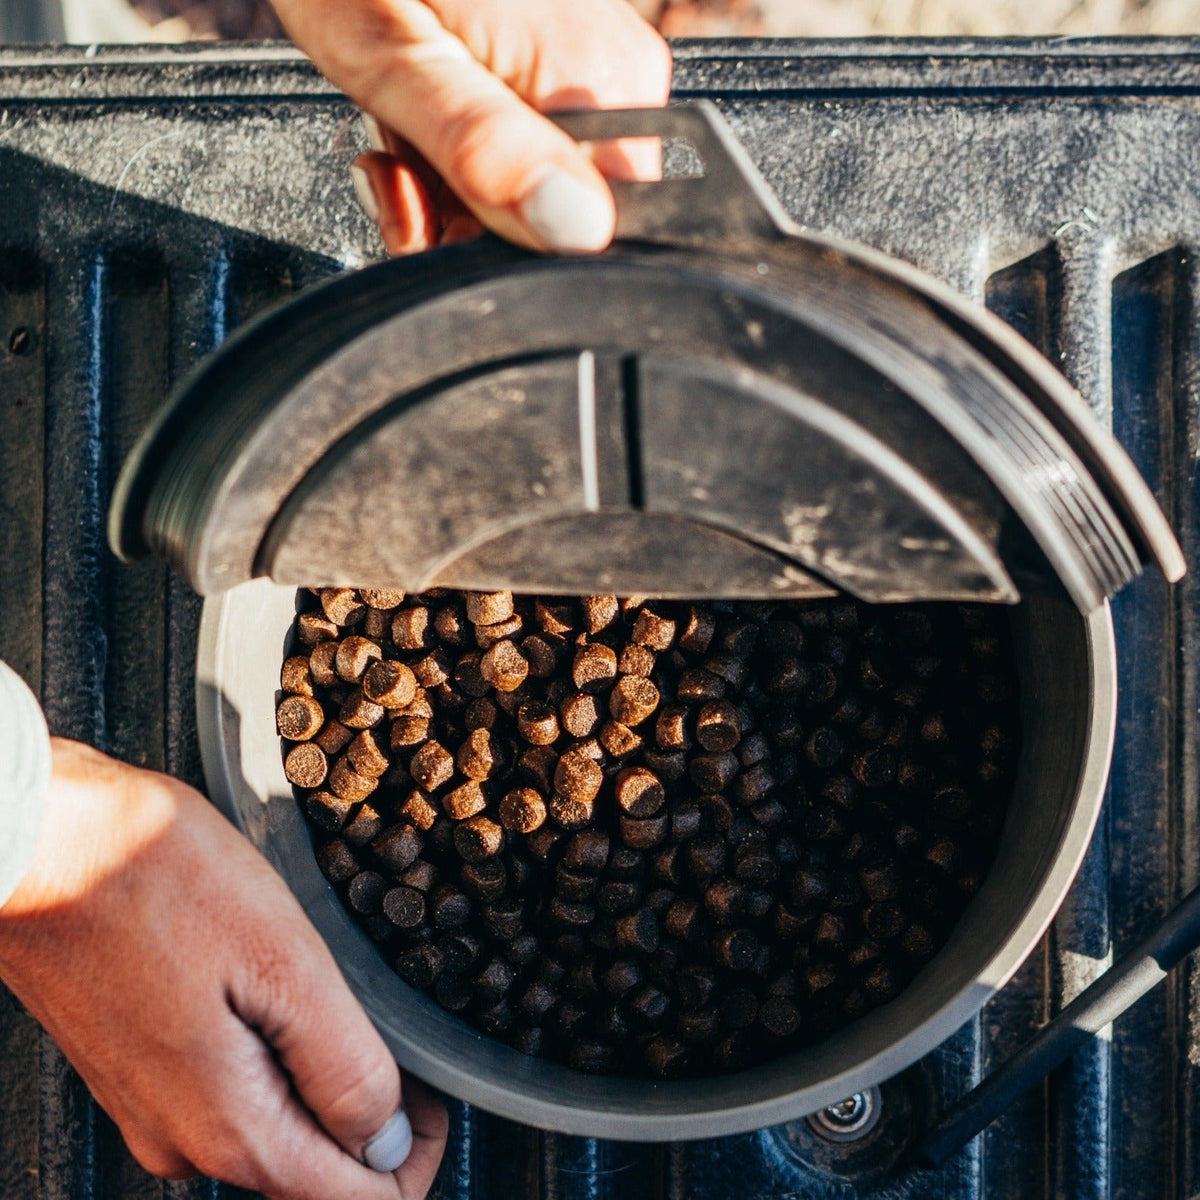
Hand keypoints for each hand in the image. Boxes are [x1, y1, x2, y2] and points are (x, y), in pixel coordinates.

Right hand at [0, 739, 447, 1199]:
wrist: (38, 842)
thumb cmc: (149, 879)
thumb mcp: (283, 961)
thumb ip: (342, 1064)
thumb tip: (388, 1138)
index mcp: (229, 1128)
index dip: (415, 1155)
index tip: (438, 1093)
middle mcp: (185, 1140)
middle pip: (314, 1172)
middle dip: (374, 1117)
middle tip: (397, 1031)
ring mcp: (157, 1106)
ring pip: (276, 1127)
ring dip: (323, 1081)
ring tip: (338, 995)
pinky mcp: (141, 1066)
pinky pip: (234, 1092)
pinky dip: (277, 1058)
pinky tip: (281, 989)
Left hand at [269, 0, 671, 254]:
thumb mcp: (395, 59)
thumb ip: (482, 148)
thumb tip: (575, 230)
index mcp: (598, 79)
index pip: (592, 235)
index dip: (511, 253)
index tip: (437, 225)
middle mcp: (612, 72)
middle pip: (559, 216)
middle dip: (467, 221)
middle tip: (400, 178)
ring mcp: (586, 61)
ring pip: (531, 188)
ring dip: (449, 190)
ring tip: (394, 141)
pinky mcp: (555, 54)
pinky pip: (520, 144)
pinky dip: (458, 155)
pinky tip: (414, 129)